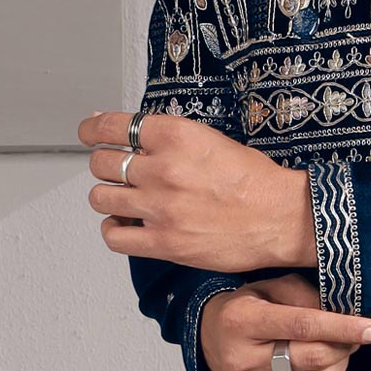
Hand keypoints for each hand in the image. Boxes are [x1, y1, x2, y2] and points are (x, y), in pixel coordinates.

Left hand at [78, 109, 314, 273]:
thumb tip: (134, 139)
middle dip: (105, 165)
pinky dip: (113, 228)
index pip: (111, 127)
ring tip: (122, 199)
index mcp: (174, 136)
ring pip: (101, 198)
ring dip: (107, 196)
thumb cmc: (255, 180)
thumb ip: (170, 140)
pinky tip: (124, 224)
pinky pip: (114, 236)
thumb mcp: (210, 140)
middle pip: (101, 163)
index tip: (89, 132)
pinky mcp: (164, 243)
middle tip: (116, 170)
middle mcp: (162, 170)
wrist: (281, 218)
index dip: (92, 129)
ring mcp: (160, 208)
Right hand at [199, 272, 370, 370]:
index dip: (344, 327)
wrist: (217, 342)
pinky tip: (325, 364)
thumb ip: (308, 295)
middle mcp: (242, 362)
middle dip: (346, 343)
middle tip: (357, 332)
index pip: (303, 326)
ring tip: (338, 346)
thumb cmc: (252, 307)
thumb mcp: (273, 287)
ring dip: (342, 361)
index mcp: (241, 322)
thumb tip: (348, 314)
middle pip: (315, 357)